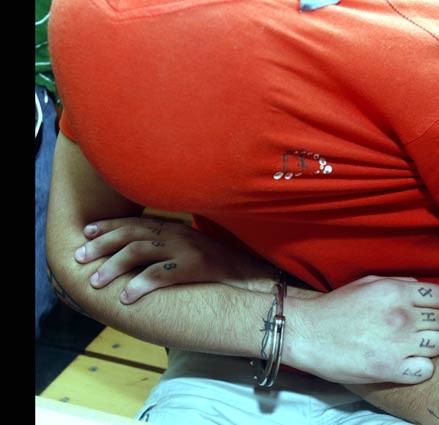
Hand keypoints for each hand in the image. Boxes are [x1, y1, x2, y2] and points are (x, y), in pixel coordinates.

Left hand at [74, 217, 272, 303]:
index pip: (136, 222)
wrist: (254, 275)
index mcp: (177, 227)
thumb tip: (146, 253)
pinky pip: (160, 274)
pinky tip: (126, 297)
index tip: (87, 233)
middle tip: (80, 258)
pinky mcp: (196, 266)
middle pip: (131, 234)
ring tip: (96, 281)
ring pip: (139, 252)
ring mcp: (187, 248)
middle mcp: (179, 233)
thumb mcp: (195, 247)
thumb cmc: (223, 266)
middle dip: (101, 245)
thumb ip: (172, 245)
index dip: (109, 226)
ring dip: (113, 266)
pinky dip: (140, 285)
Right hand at [286, 275, 438, 384]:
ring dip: (429, 347)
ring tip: (412, 347)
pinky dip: (420, 368)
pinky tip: (406, 363)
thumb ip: (398, 284)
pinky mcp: (391, 368)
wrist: (307, 333)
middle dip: (433, 326)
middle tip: (417, 331)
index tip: (426, 313)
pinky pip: (427, 369)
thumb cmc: (335, 308)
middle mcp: (401, 316)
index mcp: (396, 292)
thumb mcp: (367, 284)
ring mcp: (398, 343)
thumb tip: (421, 290)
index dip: (437, 306)